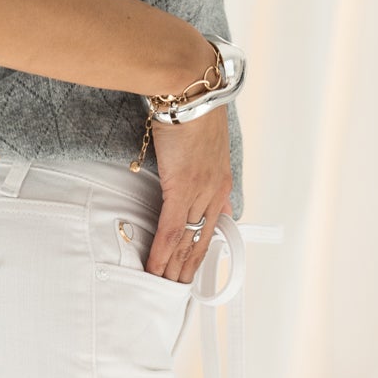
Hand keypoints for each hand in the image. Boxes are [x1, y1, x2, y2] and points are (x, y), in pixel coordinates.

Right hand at [146, 102, 233, 282]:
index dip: (202, 252)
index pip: (212, 227)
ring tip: (163, 289)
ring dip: (174, 268)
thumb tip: (198, 189)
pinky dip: (162, 253)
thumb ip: (201, 169)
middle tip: (176, 292)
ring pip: (187, 242)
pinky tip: (155, 269)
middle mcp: (215, 190)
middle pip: (201, 241)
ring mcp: (200, 191)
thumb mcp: (203, 140)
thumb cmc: (191, 105)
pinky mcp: (182, 188)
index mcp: (221, 181)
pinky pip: (172, 230)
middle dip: (188, 270)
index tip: (193, 270)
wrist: (190, 85)